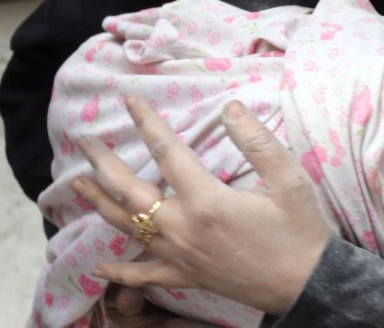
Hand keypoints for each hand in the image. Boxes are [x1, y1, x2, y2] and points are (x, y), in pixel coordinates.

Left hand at [72, 97, 331, 315]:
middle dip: (104, 162)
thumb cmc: (300, 230)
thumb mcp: (290, 179)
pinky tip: (100, 267)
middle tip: (84, 141)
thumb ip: (258, 141)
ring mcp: (180, 254)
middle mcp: (183, 227)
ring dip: (99, 203)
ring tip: (77, 184)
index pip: (167, 151)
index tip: (131, 100)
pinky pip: (144, 274)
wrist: (306, 283)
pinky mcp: (186, 276)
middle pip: (131, 189)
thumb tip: (230, 108)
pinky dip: (119, 272)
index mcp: (206, 200)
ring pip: (127, 226)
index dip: (148, 122)